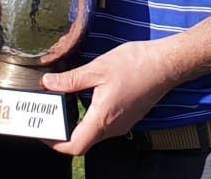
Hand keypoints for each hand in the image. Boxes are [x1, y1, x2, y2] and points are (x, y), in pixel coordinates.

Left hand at [41, 40, 179, 156]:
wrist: (166, 64)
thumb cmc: (136, 64)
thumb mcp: (98, 68)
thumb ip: (71, 79)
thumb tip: (48, 83)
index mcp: (103, 118)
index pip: (74, 146)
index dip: (55, 143)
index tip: (43, 131)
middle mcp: (113, 127)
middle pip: (82, 142)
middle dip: (62, 133)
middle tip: (49, 115)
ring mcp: (122, 124)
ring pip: (94, 134)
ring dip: (77, 124)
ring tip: (64, 105)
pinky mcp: (128, 118)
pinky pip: (105, 126)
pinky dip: (91, 118)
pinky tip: (87, 98)